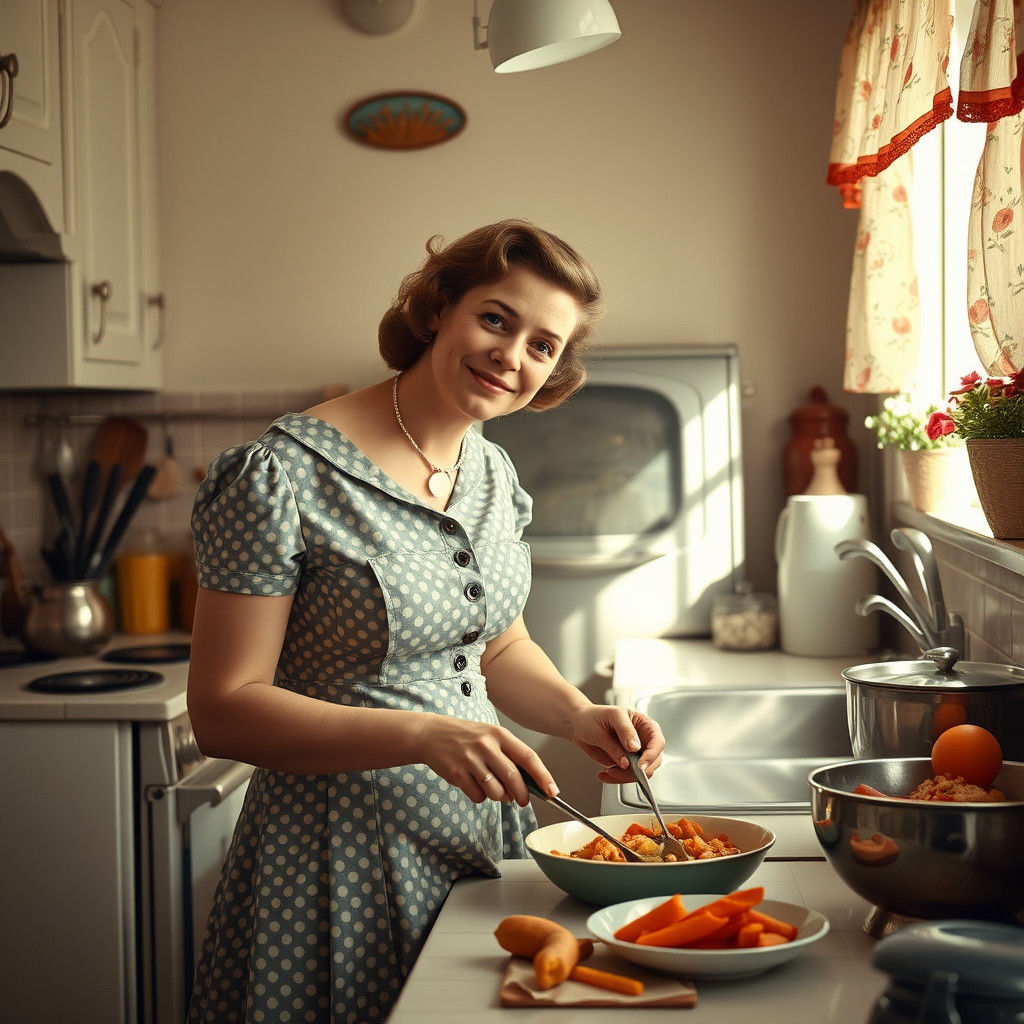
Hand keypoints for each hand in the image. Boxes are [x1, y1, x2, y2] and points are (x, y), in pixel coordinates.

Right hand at [415, 713, 558, 805]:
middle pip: (513, 778)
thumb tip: (529, 784)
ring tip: (493, 788)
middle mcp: (486, 745)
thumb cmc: (466, 737)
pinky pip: (478, 796)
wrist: (431, 734)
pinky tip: (474, 785)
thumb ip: (508, 756)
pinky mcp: (457, 773)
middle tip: (522, 801)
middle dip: (521, 795)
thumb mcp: (490, 737)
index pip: (528, 757)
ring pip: (496, 791)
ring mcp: (470, 759)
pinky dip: (480, 797)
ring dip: (499, 797)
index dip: (543, 776)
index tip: (553, 791)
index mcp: (499, 734)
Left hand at [567, 705, 665, 783]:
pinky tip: (604, 774)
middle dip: (639, 770)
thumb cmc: (595, 716)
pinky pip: (627, 777)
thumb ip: (624, 732)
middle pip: (653, 761)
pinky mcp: (624, 764)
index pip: (657, 741)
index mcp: (644, 725)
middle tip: (621, 769)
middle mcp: (642, 741)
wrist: (579, 725)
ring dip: (625, 776)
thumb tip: (634, 748)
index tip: (640, 765)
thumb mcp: (611, 717)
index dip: (652, 754)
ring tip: (608, 771)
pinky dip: (616, 779)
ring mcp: (634, 754)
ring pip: (641, 773)